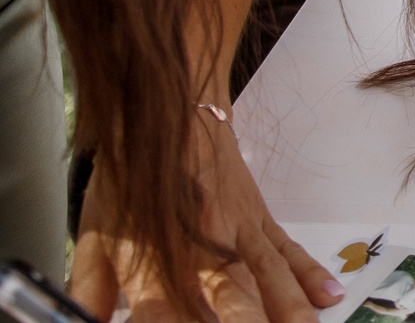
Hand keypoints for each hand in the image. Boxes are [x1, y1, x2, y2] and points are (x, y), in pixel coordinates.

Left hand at [73, 107, 340, 322]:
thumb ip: (88, 287)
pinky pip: (290, 252)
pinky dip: (312, 275)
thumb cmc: (134, 174)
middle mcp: (204, 248)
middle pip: (232, 301)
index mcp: (156, 257)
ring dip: (289, 310)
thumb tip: (83, 319)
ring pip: (271, 279)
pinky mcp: (260, 221)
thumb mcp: (96, 234)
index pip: (165, 314)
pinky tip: (328, 295)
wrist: (174, 116)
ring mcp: (239, 234)